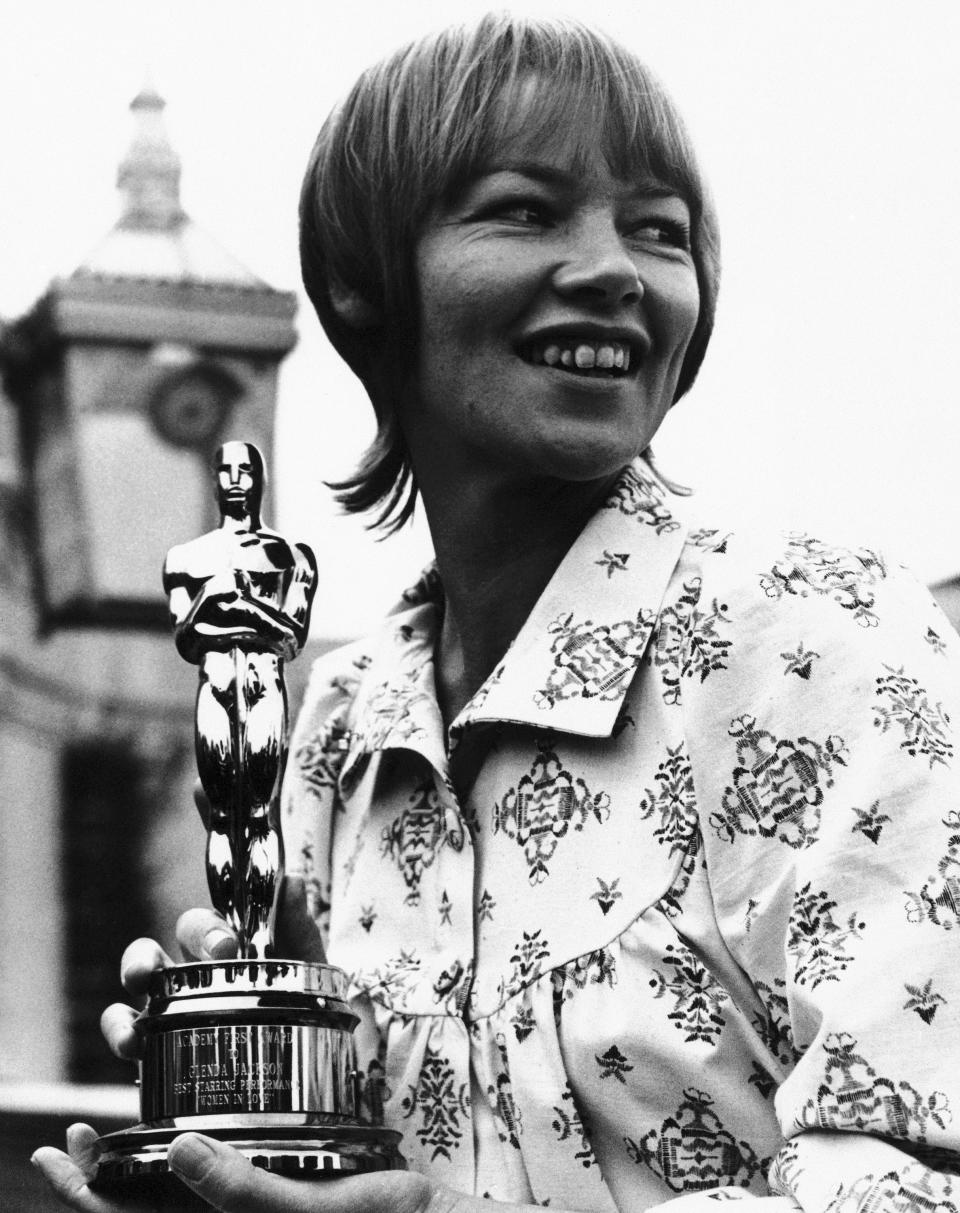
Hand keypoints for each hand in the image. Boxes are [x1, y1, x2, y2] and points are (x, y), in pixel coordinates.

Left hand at [32, 1125, 448, 1212]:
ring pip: (177, 1201)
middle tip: (76, 1136)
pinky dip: (190, 1158)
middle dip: (105, 1177)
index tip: (62, 1151)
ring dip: (142, 1164)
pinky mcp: (282, 1206)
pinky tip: (190, 1130)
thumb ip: (248, 1192)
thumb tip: (180, 1148)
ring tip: (120, 1129)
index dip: (88, 1197)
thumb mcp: (321, 1212)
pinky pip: (219, 1187)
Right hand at [100, 875, 324, 1061]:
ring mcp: (170, 1003)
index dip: (209, 930)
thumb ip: (297, 932)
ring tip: (136, 983)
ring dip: (132, 969)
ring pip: (139, 971)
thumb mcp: (303, 975)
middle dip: (161, 946)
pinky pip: (123, 1025)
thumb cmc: (296, 1010)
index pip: (208, 925)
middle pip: (164, 944)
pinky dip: (118, 1027)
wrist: (293, 1066)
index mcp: (229, 949)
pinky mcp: (153, 1042)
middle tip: (161, 969)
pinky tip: (130, 1040)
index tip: (225, 949)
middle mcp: (195, 968)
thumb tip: (292, 881)